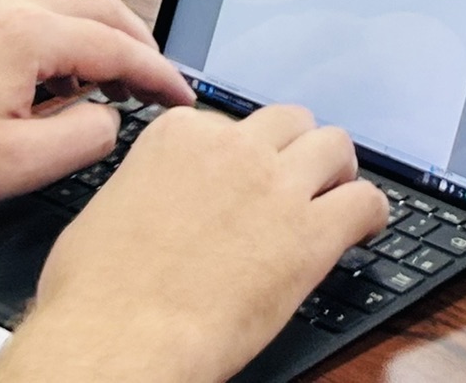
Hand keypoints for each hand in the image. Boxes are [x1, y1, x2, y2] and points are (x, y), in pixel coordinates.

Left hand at [0, 0, 193, 227]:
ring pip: (73, 11)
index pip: (120, 46)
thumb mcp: (16, 165)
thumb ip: (86, 136)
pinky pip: (39, 21)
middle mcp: (9, 9)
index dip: (161, 75)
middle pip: (105, 10)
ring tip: (116, 90)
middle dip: (140, 47)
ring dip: (105, 43)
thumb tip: (113, 118)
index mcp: (28, 35)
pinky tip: (64, 86)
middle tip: (158, 89)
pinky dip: (70, 44)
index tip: (183, 98)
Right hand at [0, 104, 386, 382]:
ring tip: (333, 198)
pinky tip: (363, 230)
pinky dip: (371, 214)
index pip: (229, 122)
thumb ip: (147, 187)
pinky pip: (366, 201)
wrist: (116, 344)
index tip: (243, 177)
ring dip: (336, 170)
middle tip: (295, 183)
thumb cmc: (94, 297)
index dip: (241, 154)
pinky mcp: (311, 233)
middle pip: (290, 122)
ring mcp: (275, 186)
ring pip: (335, 144)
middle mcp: (232, 148)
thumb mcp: (106, 214)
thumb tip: (159, 199)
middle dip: (294, 150)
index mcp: (179, 136)